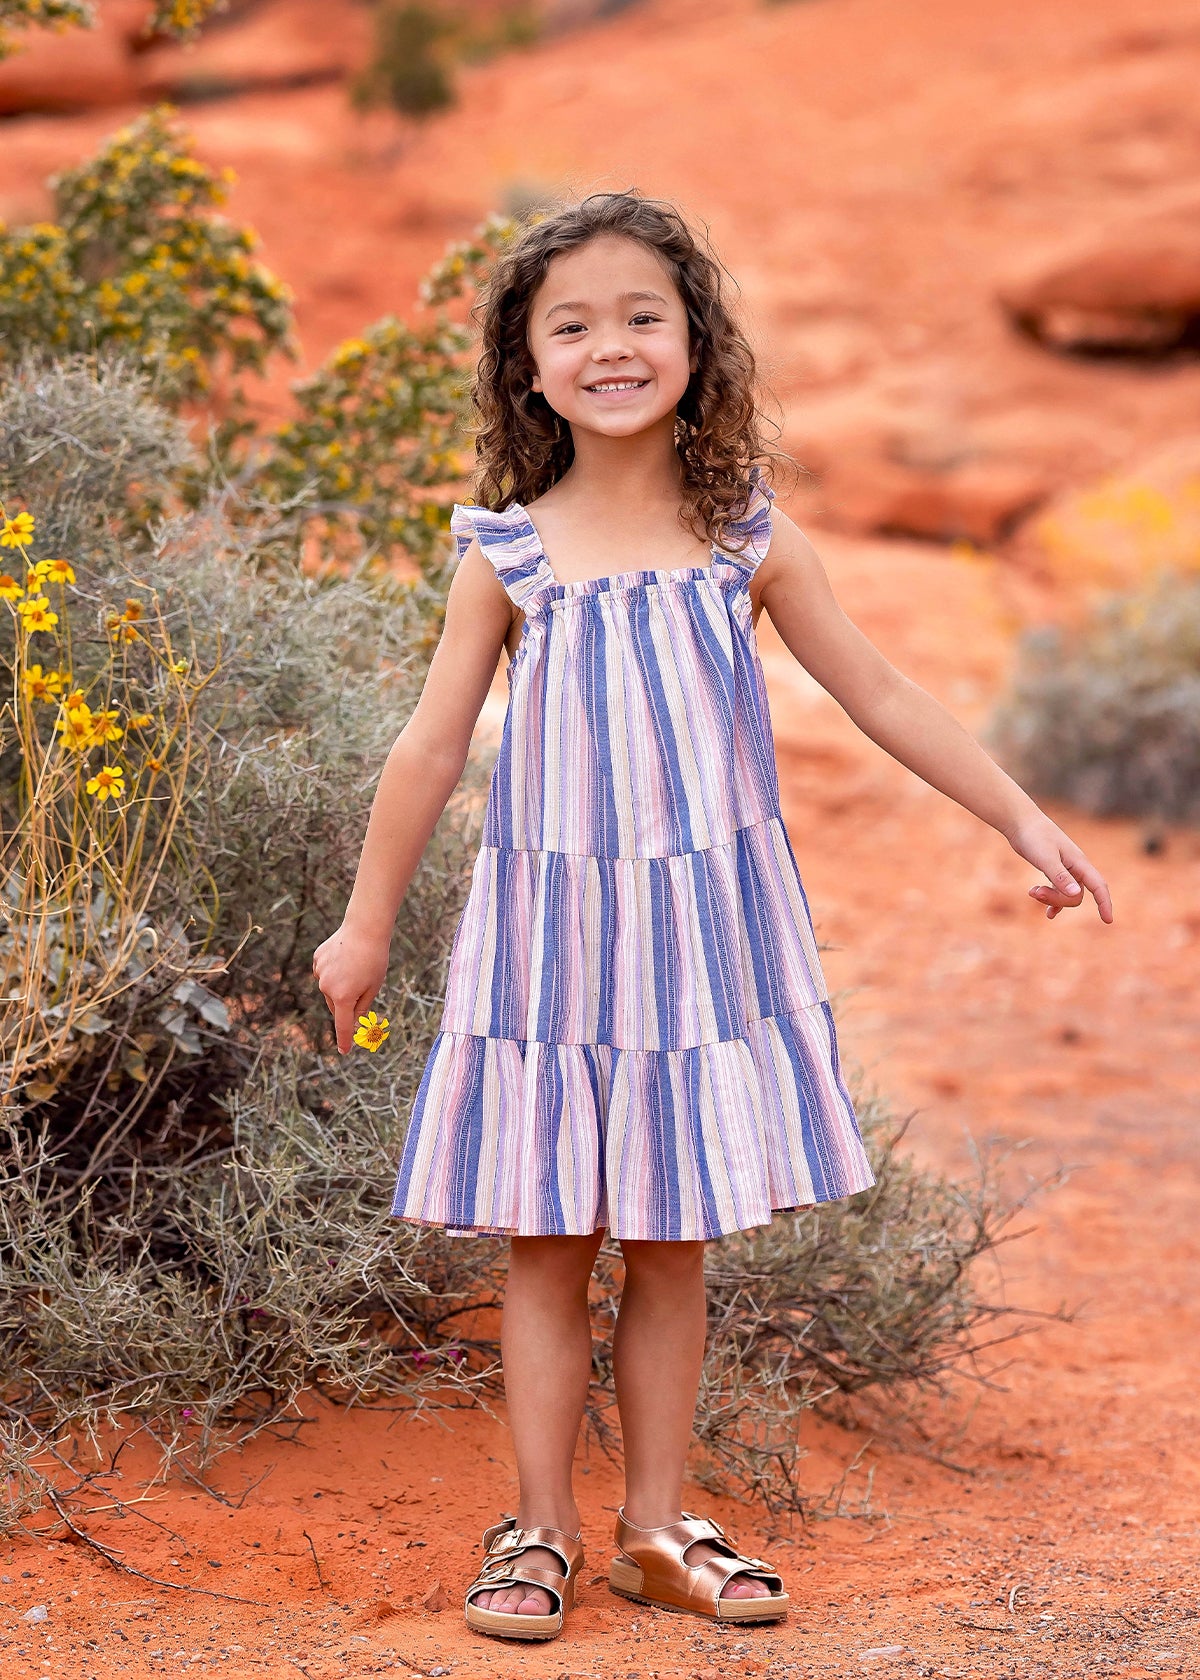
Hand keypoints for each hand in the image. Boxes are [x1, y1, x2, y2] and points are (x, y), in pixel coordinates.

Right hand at [312, 923, 391, 1052]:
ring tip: (355, 967)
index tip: (344, 1051)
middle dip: (347, 1004)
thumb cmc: (374, 960)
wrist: (365, 928)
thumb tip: (353, 1021)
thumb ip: (362, 1007)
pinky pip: (325, 972)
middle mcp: (327, 987)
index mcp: (343, 997)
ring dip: (340, 985)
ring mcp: (320, 972)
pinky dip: (334, 971)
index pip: (342, 1025)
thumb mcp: (373, 987)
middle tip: (362, 987)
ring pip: (330, 989)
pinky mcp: (317, 960)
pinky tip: (345, 958)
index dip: (344, 1040)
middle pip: (336, 1006)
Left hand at [1006, 813, 1113, 922]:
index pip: (1099, 886)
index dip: (1105, 903)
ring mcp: (1066, 869)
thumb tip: (1076, 895)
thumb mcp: (1046, 858)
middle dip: (1058, 900)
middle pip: (1077, 896)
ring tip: (1032, 892)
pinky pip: (1059, 892)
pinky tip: (1047, 912)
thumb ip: (1060, 877)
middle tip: (1035, 893)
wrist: (1021, 822)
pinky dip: (1053, 901)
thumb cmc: (1034, 837)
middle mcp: (1075, 867)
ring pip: (1066, 895)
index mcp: (1078, 862)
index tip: (1108, 921)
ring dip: (1050, 898)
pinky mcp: (1054, 870)